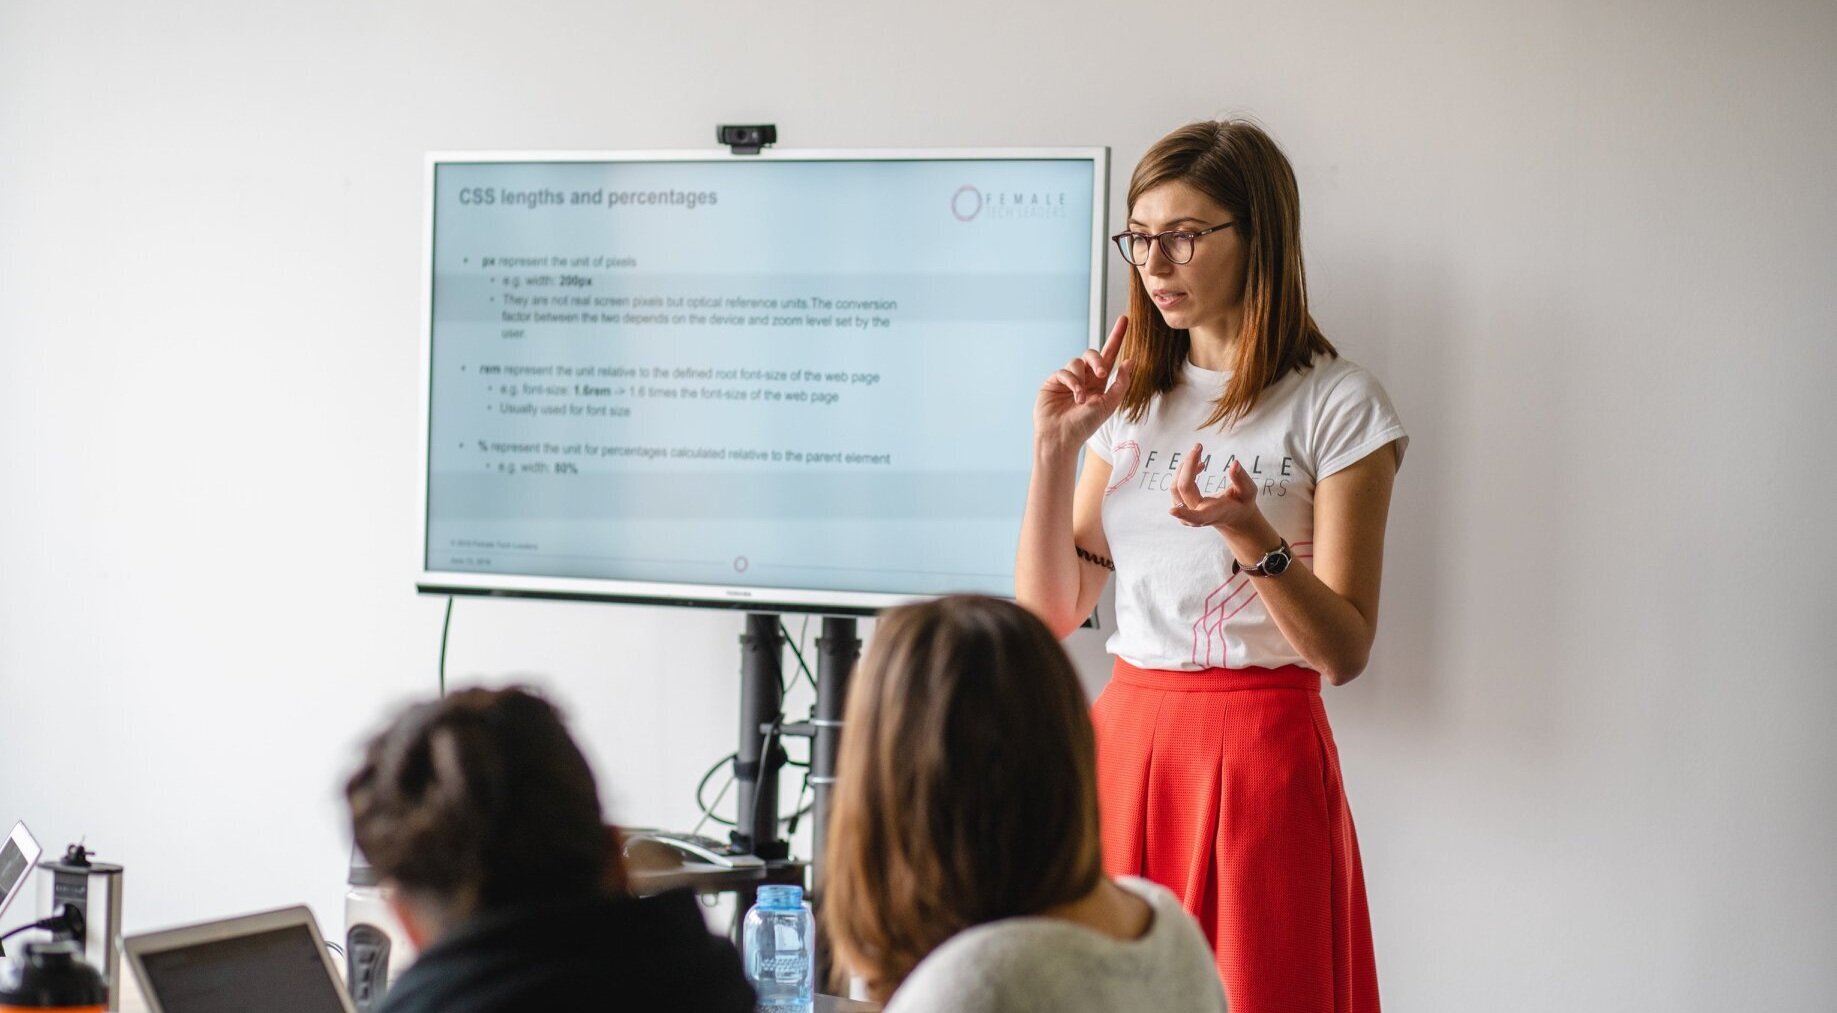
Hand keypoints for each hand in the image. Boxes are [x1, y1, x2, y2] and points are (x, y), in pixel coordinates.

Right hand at [1034, 316, 1133, 455]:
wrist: (1062, 438)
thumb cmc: (1085, 426)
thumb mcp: (1109, 405)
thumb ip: (1121, 383)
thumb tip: (1130, 361)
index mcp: (1098, 382)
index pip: (1109, 354)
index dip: (1117, 336)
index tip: (1125, 319)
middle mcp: (1083, 377)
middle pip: (1092, 353)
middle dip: (1097, 359)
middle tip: (1101, 374)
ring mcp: (1067, 378)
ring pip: (1077, 361)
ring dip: (1081, 378)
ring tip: (1081, 399)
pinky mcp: (1053, 381)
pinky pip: (1064, 371)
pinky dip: (1072, 382)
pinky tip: (1074, 397)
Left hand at [1168, 445, 1264, 533]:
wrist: (1233, 515)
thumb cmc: (1241, 504)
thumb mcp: (1248, 492)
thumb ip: (1241, 479)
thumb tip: (1234, 463)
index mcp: (1212, 514)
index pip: (1196, 516)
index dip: (1183, 514)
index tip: (1172, 511)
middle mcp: (1195, 515)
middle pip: (1182, 488)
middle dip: (1188, 464)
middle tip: (1199, 446)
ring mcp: (1185, 511)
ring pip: (1175, 486)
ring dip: (1185, 467)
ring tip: (1200, 456)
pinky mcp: (1181, 505)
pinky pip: (1176, 486)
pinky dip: (1184, 472)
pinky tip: (1198, 465)